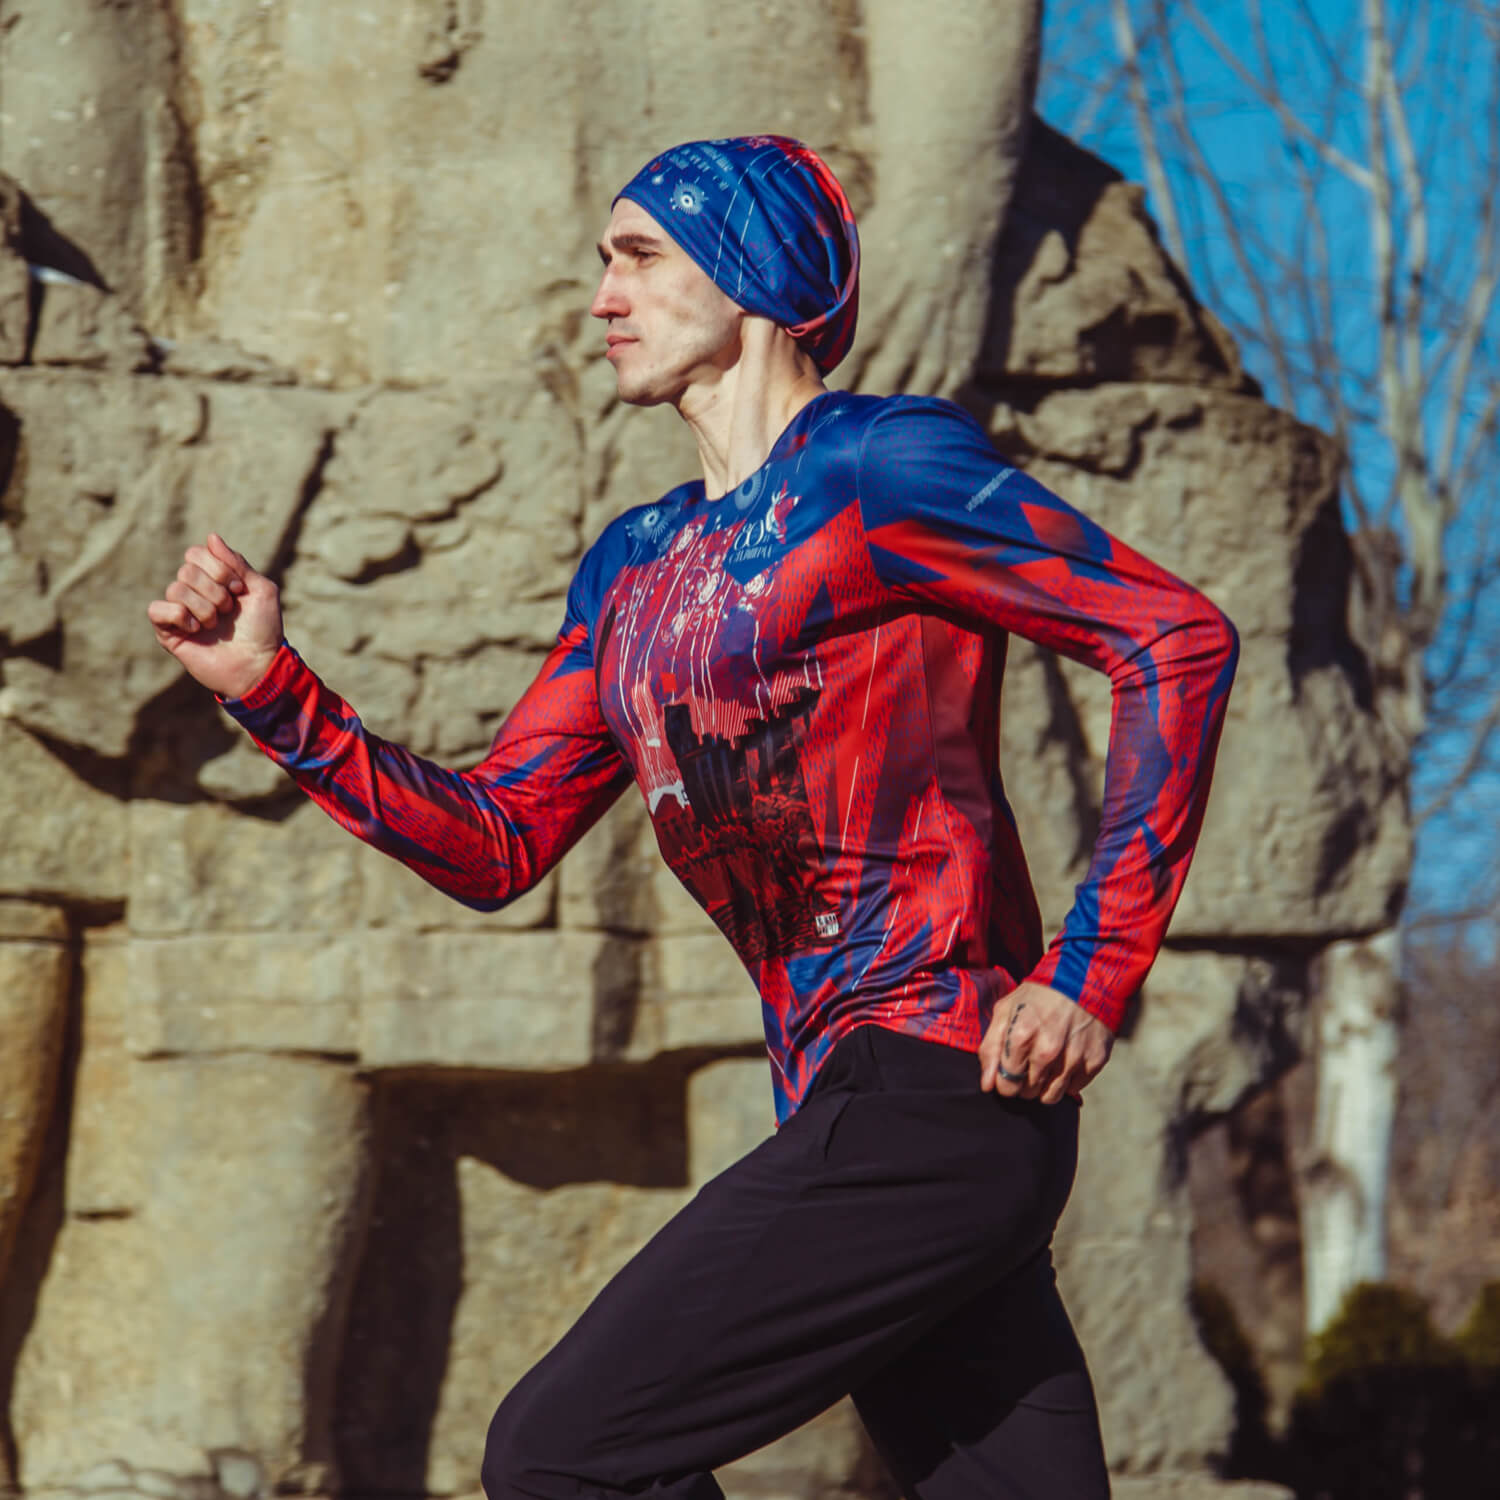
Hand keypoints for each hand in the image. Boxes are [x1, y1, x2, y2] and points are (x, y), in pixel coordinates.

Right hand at [147, 533, 282, 700]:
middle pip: (186, 570)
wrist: (258, 665)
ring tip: (216, 625)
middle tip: (228, 610)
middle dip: (214, 590)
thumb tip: (211, 537)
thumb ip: (237, 563)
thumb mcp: (260, 590)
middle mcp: (193, 592)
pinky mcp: (167, 632)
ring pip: (175, 589)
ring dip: (204, 608)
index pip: (196, 553)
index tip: (239, 590)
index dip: (219, 569)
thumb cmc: (262, 629)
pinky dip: (181, 617)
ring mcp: (179, 612)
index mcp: (212, 579)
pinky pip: (157, 609)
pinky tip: (196, 631)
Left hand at [979, 980, 1114, 1103]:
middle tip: (1029, 1060)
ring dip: (1045, 1085)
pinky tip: (1065, 1058)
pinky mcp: (1095, 1061)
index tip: (1009, 1071)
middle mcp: (1048, 1051)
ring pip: (1051, 1097)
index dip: (1005, 1081)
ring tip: (1046, 1063)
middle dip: (1024, 1082)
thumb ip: (991, 1048)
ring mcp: (1074, 1058)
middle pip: (1028, 1093)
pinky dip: (1068, 1079)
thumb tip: (987, 1086)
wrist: (1084, 978)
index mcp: (1021, 1036)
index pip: (1006, 1086)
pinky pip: (1074, 1088)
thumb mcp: (1006, 1011)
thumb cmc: (1039, 996)